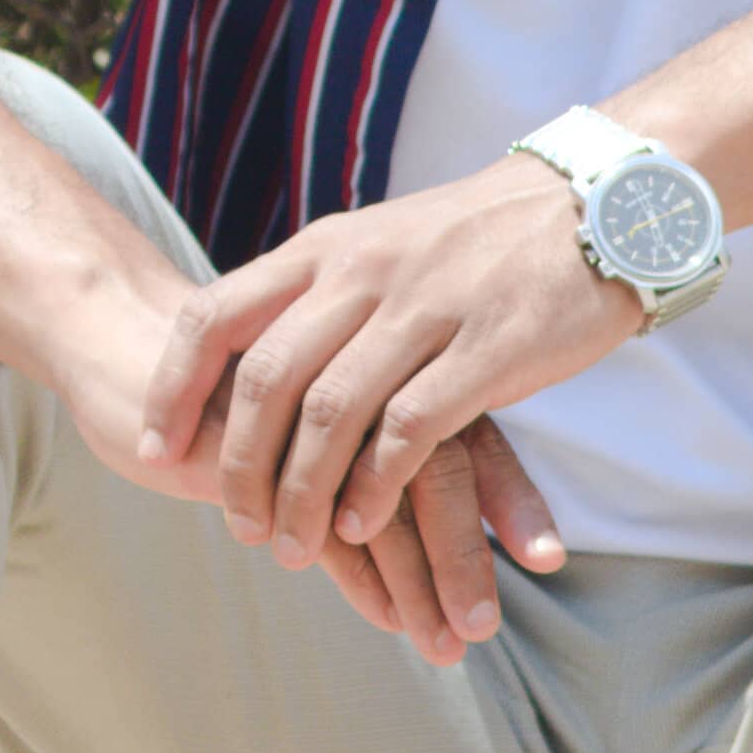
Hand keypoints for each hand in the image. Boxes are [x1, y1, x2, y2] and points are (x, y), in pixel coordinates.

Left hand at [135, 158, 633, 658]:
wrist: (598, 205)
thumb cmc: (483, 242)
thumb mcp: (382, 243)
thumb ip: (321, 293)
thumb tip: (253, 355)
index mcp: (327, 247)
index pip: (216, 315)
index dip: (174, 388)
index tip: (154, 447)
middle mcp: (363, 272)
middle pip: (266, 381)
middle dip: (241, 466)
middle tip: (240, 526)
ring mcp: (424, 309)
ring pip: (330, 415)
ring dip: (303, 494)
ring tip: (295, 547)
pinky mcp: (486, 349)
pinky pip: (408, 432)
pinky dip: (374, 487)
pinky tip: (362, 524)